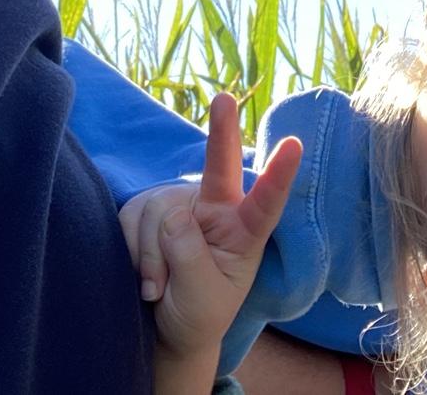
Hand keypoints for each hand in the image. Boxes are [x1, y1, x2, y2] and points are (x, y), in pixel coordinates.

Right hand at [118, 93, 302, 376]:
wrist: (162, 328)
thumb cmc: (197, 314)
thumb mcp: (203, 298)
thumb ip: (190, 256)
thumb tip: (172, 214)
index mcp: (244, 232)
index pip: (266, 203)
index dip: (279, 175)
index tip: (295, 145)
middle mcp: (215, 209)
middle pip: (220, 164)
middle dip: (222, 130)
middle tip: (224, 99)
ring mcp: (180, 206)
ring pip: (159, 215)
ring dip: (152, 260)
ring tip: (158, 290)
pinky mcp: (147, 210)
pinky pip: (131, 221)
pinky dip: (133, 254)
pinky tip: (142, 278)